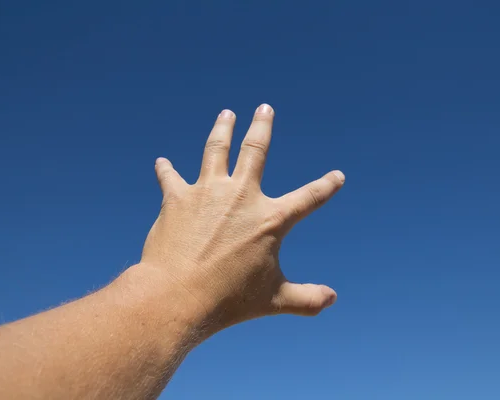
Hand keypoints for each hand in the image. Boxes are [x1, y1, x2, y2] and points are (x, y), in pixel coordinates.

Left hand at [139, 104, 344, 332]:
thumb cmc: (229, 300)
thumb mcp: (275, 300)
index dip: (327, 186)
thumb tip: (332, 300)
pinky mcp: (177, 198)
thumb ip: (307, 299)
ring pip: (216, 149)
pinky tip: (161, 162)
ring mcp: (207, 193)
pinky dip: (166, 170)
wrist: (177, 295)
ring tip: (226, 114)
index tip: (338, 176)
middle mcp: (241, 196)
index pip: (309, 198)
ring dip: (222, 129)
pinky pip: (171, 177)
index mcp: (270, 219)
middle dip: (262, 126)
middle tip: (264, 108)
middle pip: (255, 149)